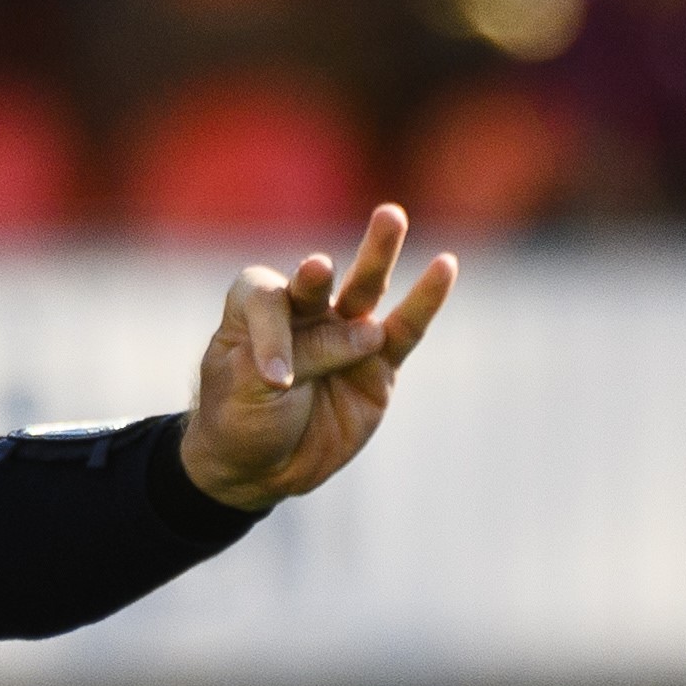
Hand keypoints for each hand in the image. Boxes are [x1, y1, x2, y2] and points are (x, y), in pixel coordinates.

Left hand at [179, 204, 455, 513]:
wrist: (258, 469)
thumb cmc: (239, 419)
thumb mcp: (247, 388)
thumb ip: (302, 354)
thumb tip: (369, 333)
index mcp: (256, 309)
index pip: (270, 296)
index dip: (273, 332)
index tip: (274, 379)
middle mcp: (303, 314)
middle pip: (320, 277)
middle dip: (334, 258)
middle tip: (355, 225)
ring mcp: (343, 338)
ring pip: (365, 291)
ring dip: (378, 255)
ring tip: (391, 216)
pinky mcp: (377, 367)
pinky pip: (405, 330)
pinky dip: (426, 301)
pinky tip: (446, 267)